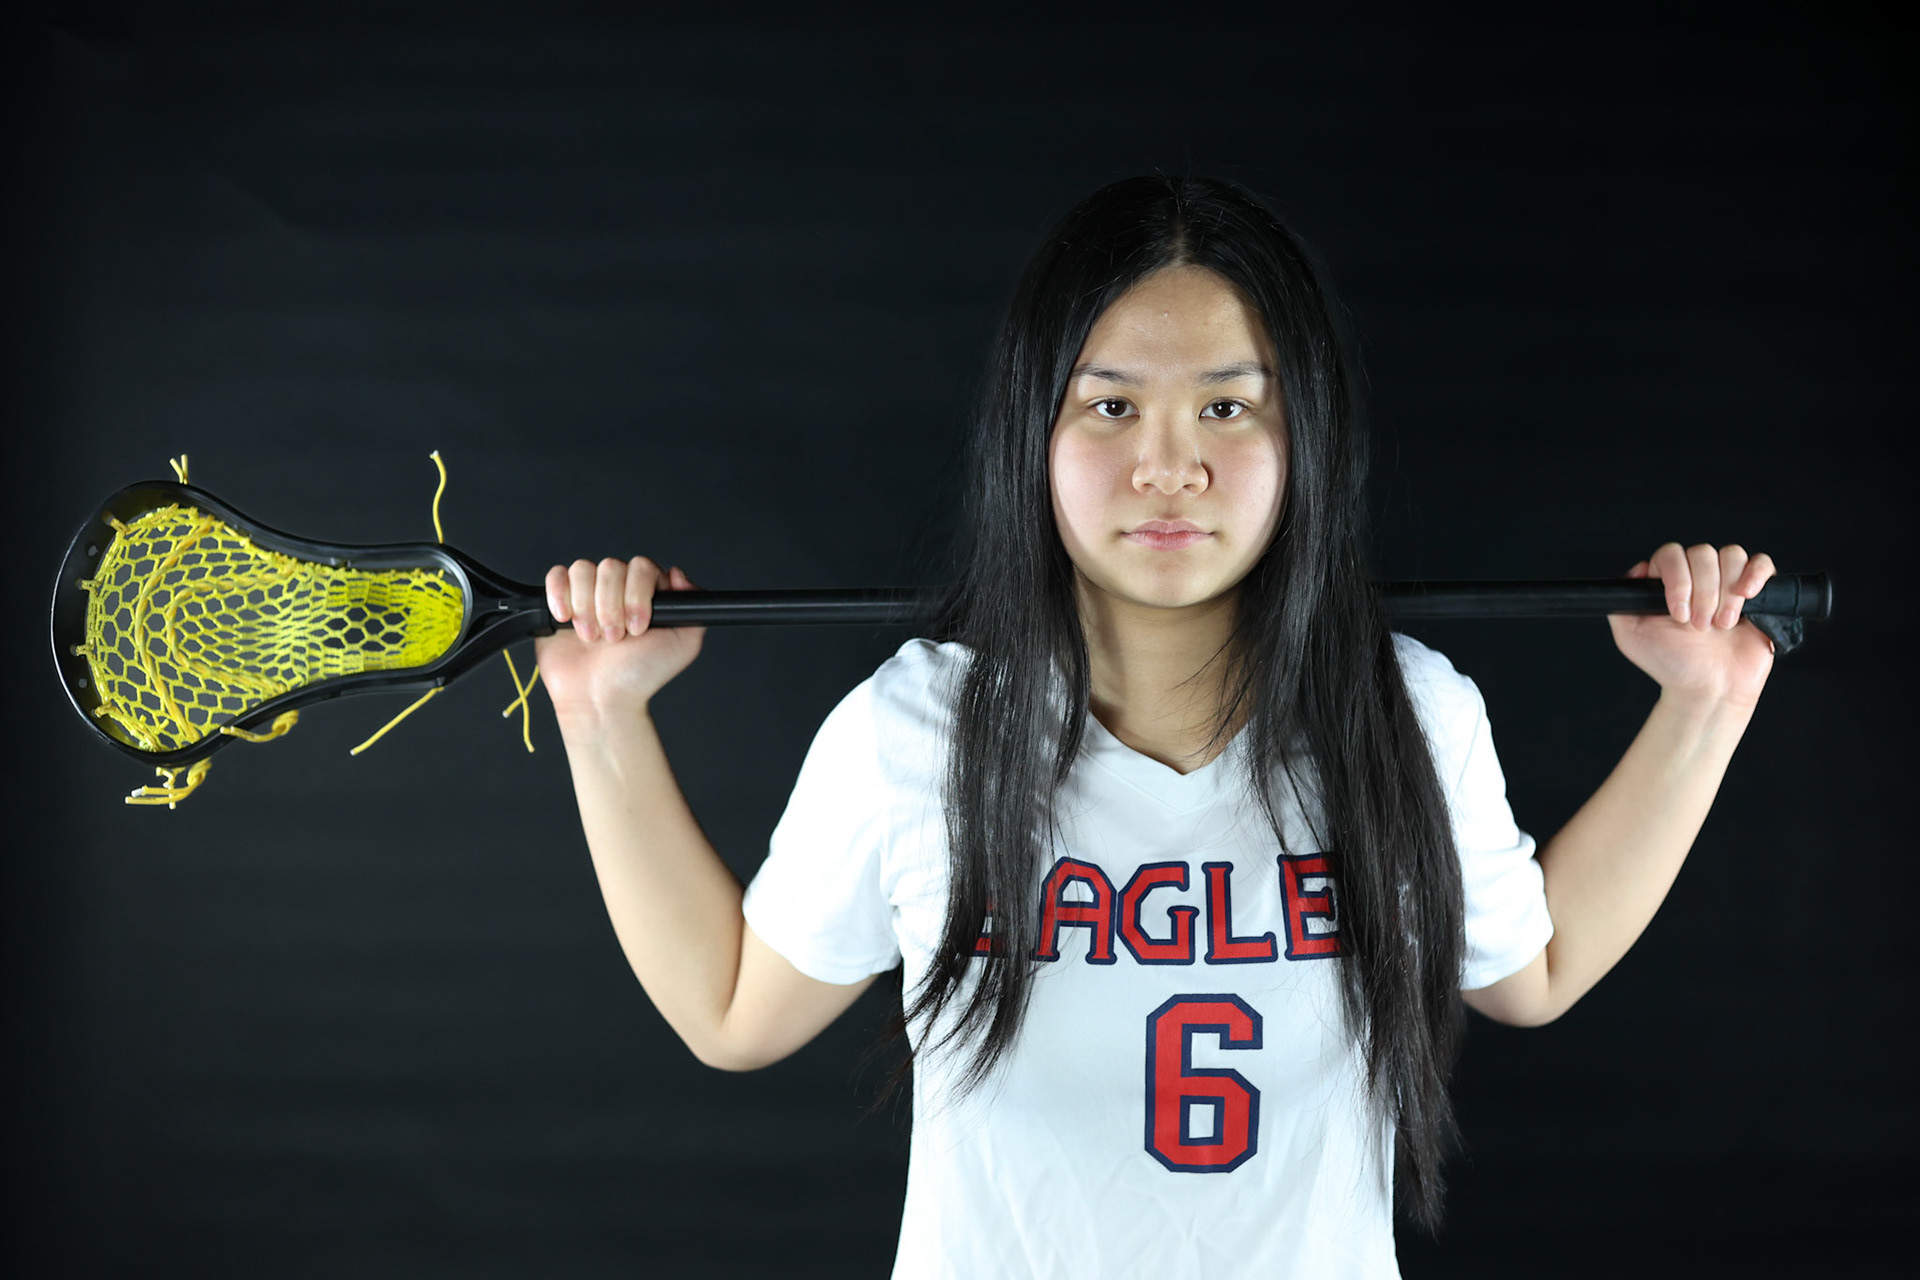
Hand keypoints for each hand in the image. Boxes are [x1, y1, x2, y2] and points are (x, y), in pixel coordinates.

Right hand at [534, 557, 706, 717]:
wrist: (601, 700)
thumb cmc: (640, 675)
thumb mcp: (683, 644)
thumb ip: (694, 605)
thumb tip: (678, 573)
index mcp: (647, 592)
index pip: (641, 567)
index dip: (637, 595)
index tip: (638, 628)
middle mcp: (618, 589)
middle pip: (611, 567)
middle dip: (611, 607)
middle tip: (614, 639)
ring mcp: (589, 593)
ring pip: (583, 569)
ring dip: (587, 607)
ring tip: (592, 638)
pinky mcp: (559, 601)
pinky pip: (556, 576)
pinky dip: (559, 594)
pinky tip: (566, 620)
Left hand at [1607, 542, 1774, 709]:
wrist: (1710, 689)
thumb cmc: (1672, 665)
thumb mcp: (1632, 637)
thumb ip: (1621, 604)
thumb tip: (1638, 570)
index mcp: (1667, 582)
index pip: (1671, 555)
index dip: (1677, 579)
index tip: (1678, 614)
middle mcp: (1697, 577)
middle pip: (1703, 553)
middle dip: (1703, 593)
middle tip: (1700, 626)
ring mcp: (1728, 583)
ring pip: (1732, 555)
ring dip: (1727, 592)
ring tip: (1722, 624)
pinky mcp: (1758, 593)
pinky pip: (1762, 563)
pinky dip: (1756, 573)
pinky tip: (1747, 596)